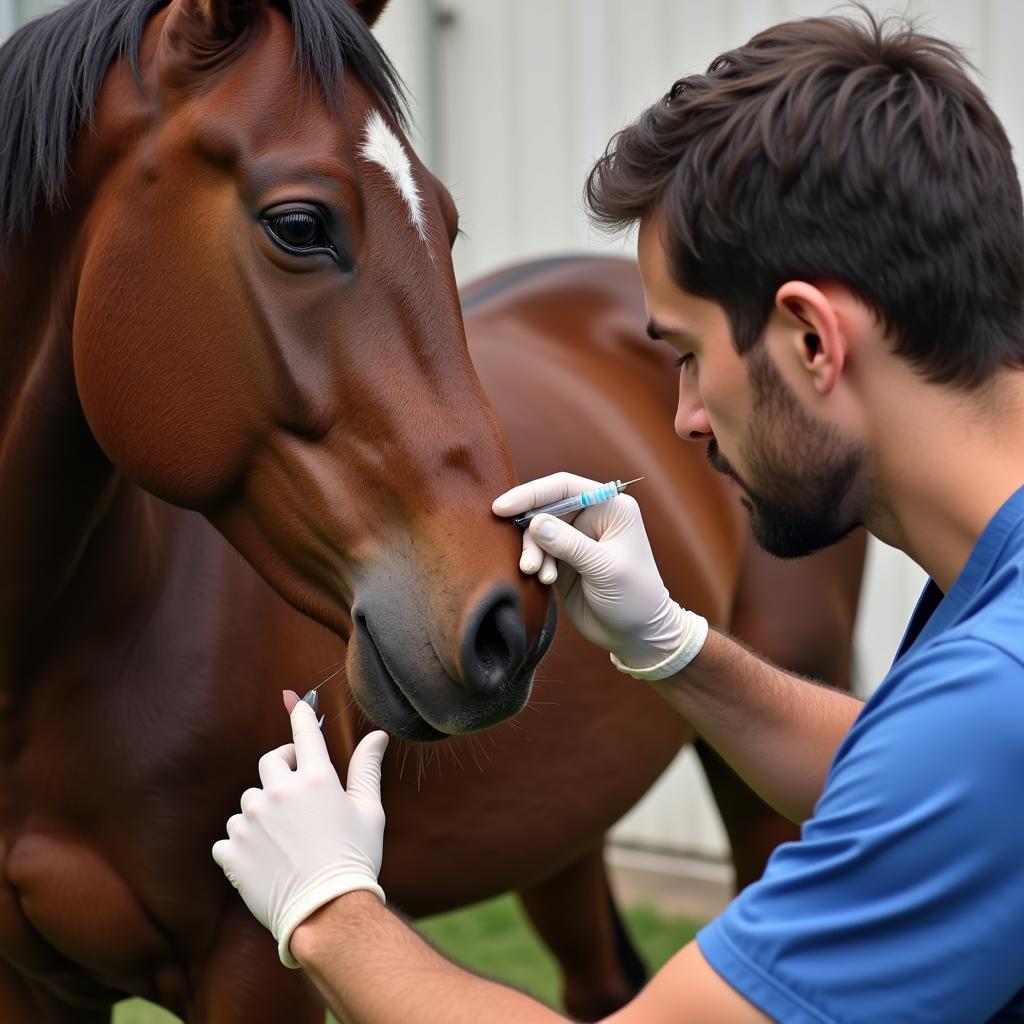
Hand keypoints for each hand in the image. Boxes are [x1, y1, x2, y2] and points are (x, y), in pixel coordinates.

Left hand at [212, 698, 388, 967]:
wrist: (326, 914)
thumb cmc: (354, 860)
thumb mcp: (369, 811)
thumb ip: (367, 768)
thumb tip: (378, 735)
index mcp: (316, 779)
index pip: (305, 733)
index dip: (301, 715)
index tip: (297, 704)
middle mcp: (279, 793)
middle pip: (270, 761)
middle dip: (282, 767)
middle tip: (297, 788)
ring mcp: (251, 821)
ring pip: (250, 801)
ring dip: (263, 811)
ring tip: (285, 839)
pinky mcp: (232, 850)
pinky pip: (231, 835)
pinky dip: (243, 844)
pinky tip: (264, 860)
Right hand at [492, 472, 706, 675]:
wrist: (636, 634)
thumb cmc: (634, 597)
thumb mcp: (604, 569)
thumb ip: (569, 544)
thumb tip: (535, 523)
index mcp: (610, 508)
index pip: (565, 487)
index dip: (532, 493)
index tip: (504, 506)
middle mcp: (591, 518)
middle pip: (546, 509)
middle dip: (531, 533)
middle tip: (527, 560)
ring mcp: (576, 539)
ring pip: (538, 533)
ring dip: (533, 552)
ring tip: (537, 574)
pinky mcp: (563, 560)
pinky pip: (538, 552)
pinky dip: (536, 564)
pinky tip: (545, 580)